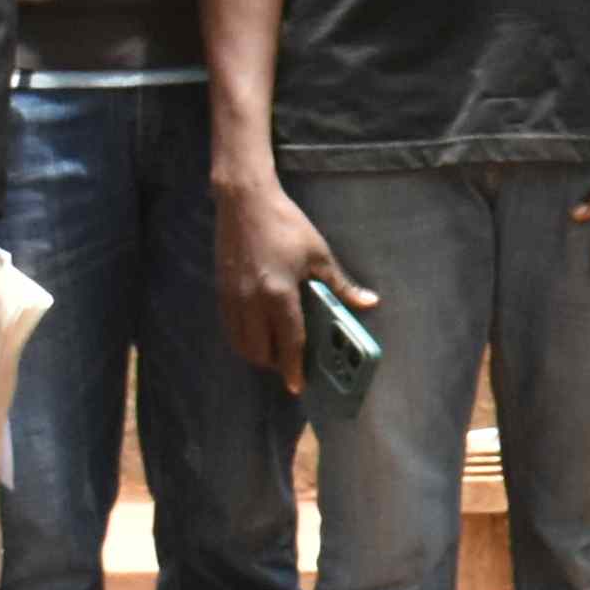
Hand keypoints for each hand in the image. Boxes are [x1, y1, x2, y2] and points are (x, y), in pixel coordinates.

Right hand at [217, 172, 359, 394]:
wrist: (244, 203)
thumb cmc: (287, 226)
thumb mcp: (319, 255)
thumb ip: (341, 285)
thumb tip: (368, 303)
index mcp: (278, 294)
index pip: (288, 341)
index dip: (293, 367)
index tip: (298, 386)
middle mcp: (251, 301)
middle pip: (259, 350)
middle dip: (275, 363)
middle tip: (292, 363)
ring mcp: (231, 298)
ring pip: (240, 343)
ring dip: (258, 354)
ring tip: (276, 351)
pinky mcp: (220, 291)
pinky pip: (230, 328)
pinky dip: (243, 339)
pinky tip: (257, 333)